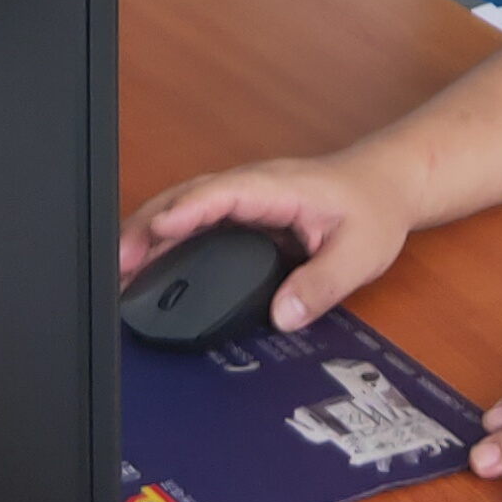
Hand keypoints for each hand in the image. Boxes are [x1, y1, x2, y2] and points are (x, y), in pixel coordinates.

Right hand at [115, 156, 408, 335]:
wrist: (386, 184)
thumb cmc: (373, 209)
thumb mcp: (360, 252)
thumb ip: (322, 284)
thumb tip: (282, 316)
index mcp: (277, 187)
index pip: (223, 194)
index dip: (188, 211)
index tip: (157, 230)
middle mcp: (251, 187)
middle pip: (187, 197)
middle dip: (148, 226)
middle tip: (116, 264)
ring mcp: (243, 197)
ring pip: (184, 205)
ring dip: (148, 231)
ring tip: (116, 270)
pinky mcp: (241, 212)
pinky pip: (194, 217)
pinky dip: (164, 236)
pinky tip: (145, 265)